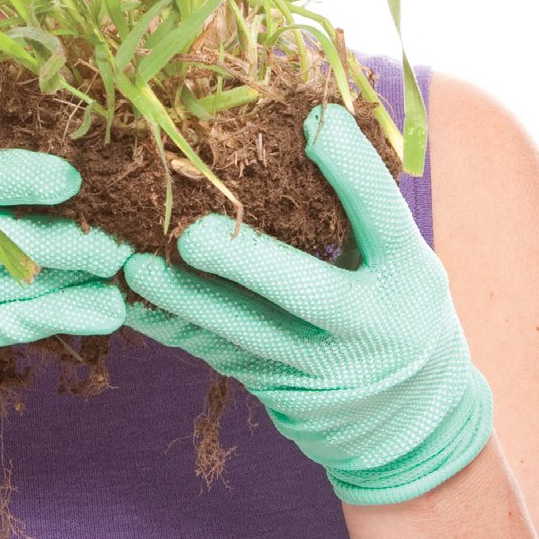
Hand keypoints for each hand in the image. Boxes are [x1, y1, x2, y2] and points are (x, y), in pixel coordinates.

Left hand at [122, 103, 492, 503]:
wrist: (407, 421)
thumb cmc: (396, 304)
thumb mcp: (401, 256)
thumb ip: (359, 205)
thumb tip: (299, 118)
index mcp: (409, 273)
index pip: (384, 214)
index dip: (351, 168)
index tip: (314, 119)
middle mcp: (369, 325)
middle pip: (305, 290)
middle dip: (244, 262)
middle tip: (192, 235)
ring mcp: (319, 368)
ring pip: (243, 332)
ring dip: (185, 300)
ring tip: (136, 268)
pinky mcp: (275, 390)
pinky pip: (214, 353)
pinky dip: (170, 325)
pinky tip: (129, 300)